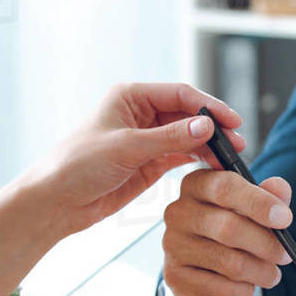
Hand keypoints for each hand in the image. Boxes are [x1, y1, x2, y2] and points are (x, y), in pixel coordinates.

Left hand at [21, 83, 244, 237]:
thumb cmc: (77, 166)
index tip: (232, 121)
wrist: (57, 202)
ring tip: (231, 158)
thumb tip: (206, 126)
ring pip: (189, 136)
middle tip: (238, 143)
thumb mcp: (126, 148)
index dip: (209, 106)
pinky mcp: (151, 161)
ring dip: (210, 146)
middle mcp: (142, 114)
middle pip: (189, 114)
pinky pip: (183, 155)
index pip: (180, 94)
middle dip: (214, 127)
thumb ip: (169, 137)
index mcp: (131, 97)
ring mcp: (148, 138)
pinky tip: (215, 167)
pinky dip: (200, 160)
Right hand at [162, 170, 294, 295]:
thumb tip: (280, 187)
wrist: (204, 268)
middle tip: (285, 256)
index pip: (224, 187)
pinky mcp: (175, 276)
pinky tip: (248, 287)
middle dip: (266, 244)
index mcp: (197, 185)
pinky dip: (243, 291)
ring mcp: (173, 245)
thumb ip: (269, 195)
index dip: (259, 203)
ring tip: (272, 275)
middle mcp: (179, 212)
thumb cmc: (233, 228)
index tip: (285, 219)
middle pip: (228, 227)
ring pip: (229, 262)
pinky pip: (219, 288)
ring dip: (260, 272)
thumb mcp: (252, 208)